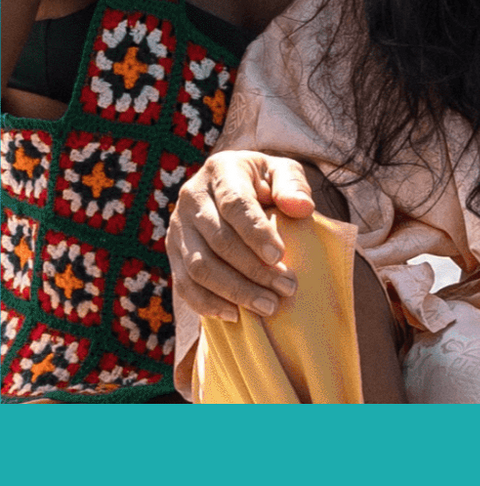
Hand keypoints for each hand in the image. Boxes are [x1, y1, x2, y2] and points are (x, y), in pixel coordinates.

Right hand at [166, 150, 315, 321]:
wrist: (231, 186)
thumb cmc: (265, 181)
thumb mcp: (283, 172)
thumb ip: (293, 185)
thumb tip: (302, 207)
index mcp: (220, 170)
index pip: (235, 204)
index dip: (256, 232)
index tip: (279, 256)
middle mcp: (191, 198)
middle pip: (218, 241)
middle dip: (253, 270)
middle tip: (286, 288)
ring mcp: (177, 227)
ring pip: (198, 267)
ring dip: (234, 291)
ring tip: (268, 306)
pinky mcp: (172, 253)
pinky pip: (184, 285)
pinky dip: (208, 303)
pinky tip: (235, 314)